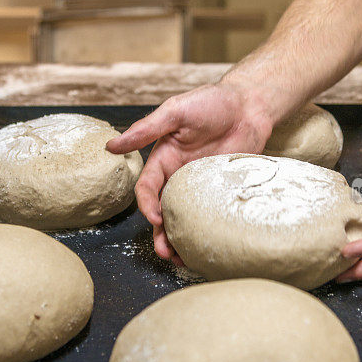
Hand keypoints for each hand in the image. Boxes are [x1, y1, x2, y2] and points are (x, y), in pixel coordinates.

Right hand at [106, 80, 273, 261]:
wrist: (250, 105)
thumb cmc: (211, 102)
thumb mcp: (175, 111)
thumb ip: (146, 129)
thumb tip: (111, 145)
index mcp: (163, 160)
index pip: (147, 189)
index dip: (146, 205)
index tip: (156, 218)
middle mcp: (178, 177)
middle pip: (163, 211)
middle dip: (161, 233)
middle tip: (166, 252)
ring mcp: (201, 187)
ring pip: (185, 218)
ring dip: (181, 239)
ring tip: (183, 259)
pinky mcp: (222, 191)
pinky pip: (211, 215)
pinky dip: (207, 231)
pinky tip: (208, 245)